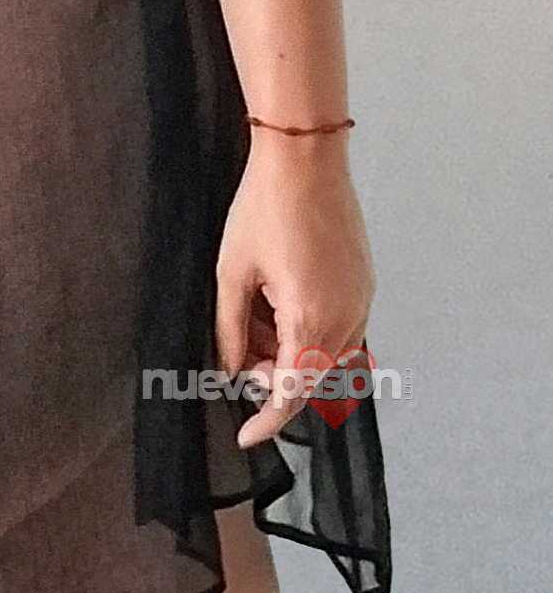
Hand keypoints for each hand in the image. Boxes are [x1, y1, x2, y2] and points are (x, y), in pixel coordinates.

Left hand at [214, 132, 376, 449]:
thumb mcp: (233, 271)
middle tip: (236, 354)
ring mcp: (361, 300)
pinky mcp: (364, 283)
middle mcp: (346, 319)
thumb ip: (229, 328)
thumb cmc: (264, 207)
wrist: (305, 156)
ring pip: (326, 355)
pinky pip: (340, 328)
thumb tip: (228, 367)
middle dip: (271, 377)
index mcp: (311, 321)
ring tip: (253, 316)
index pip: (290, 393)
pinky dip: (308, 330)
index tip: (246, 435)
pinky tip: (277, 303)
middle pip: (311, 378)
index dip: (266, 419)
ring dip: (289, 353)